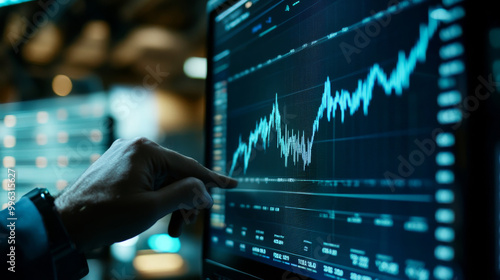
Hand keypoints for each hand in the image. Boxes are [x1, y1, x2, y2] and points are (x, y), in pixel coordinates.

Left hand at [54, 137, 236, 250]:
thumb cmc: (105, 215)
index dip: (211, 179)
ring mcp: (126, 156)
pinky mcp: (120, 167)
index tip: (230, 184)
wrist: (67, 223)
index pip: (188, 165)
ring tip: (177, 224)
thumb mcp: (151, 208)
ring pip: (163, 177)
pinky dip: (159, 196)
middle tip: (192, 219)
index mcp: (145, 150)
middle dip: (187, 196)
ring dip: (173, 199)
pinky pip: (149, 179)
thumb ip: (183, 194)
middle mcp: (136, 147)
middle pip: (176, 171)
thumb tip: (204, 190)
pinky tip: (162, 214)